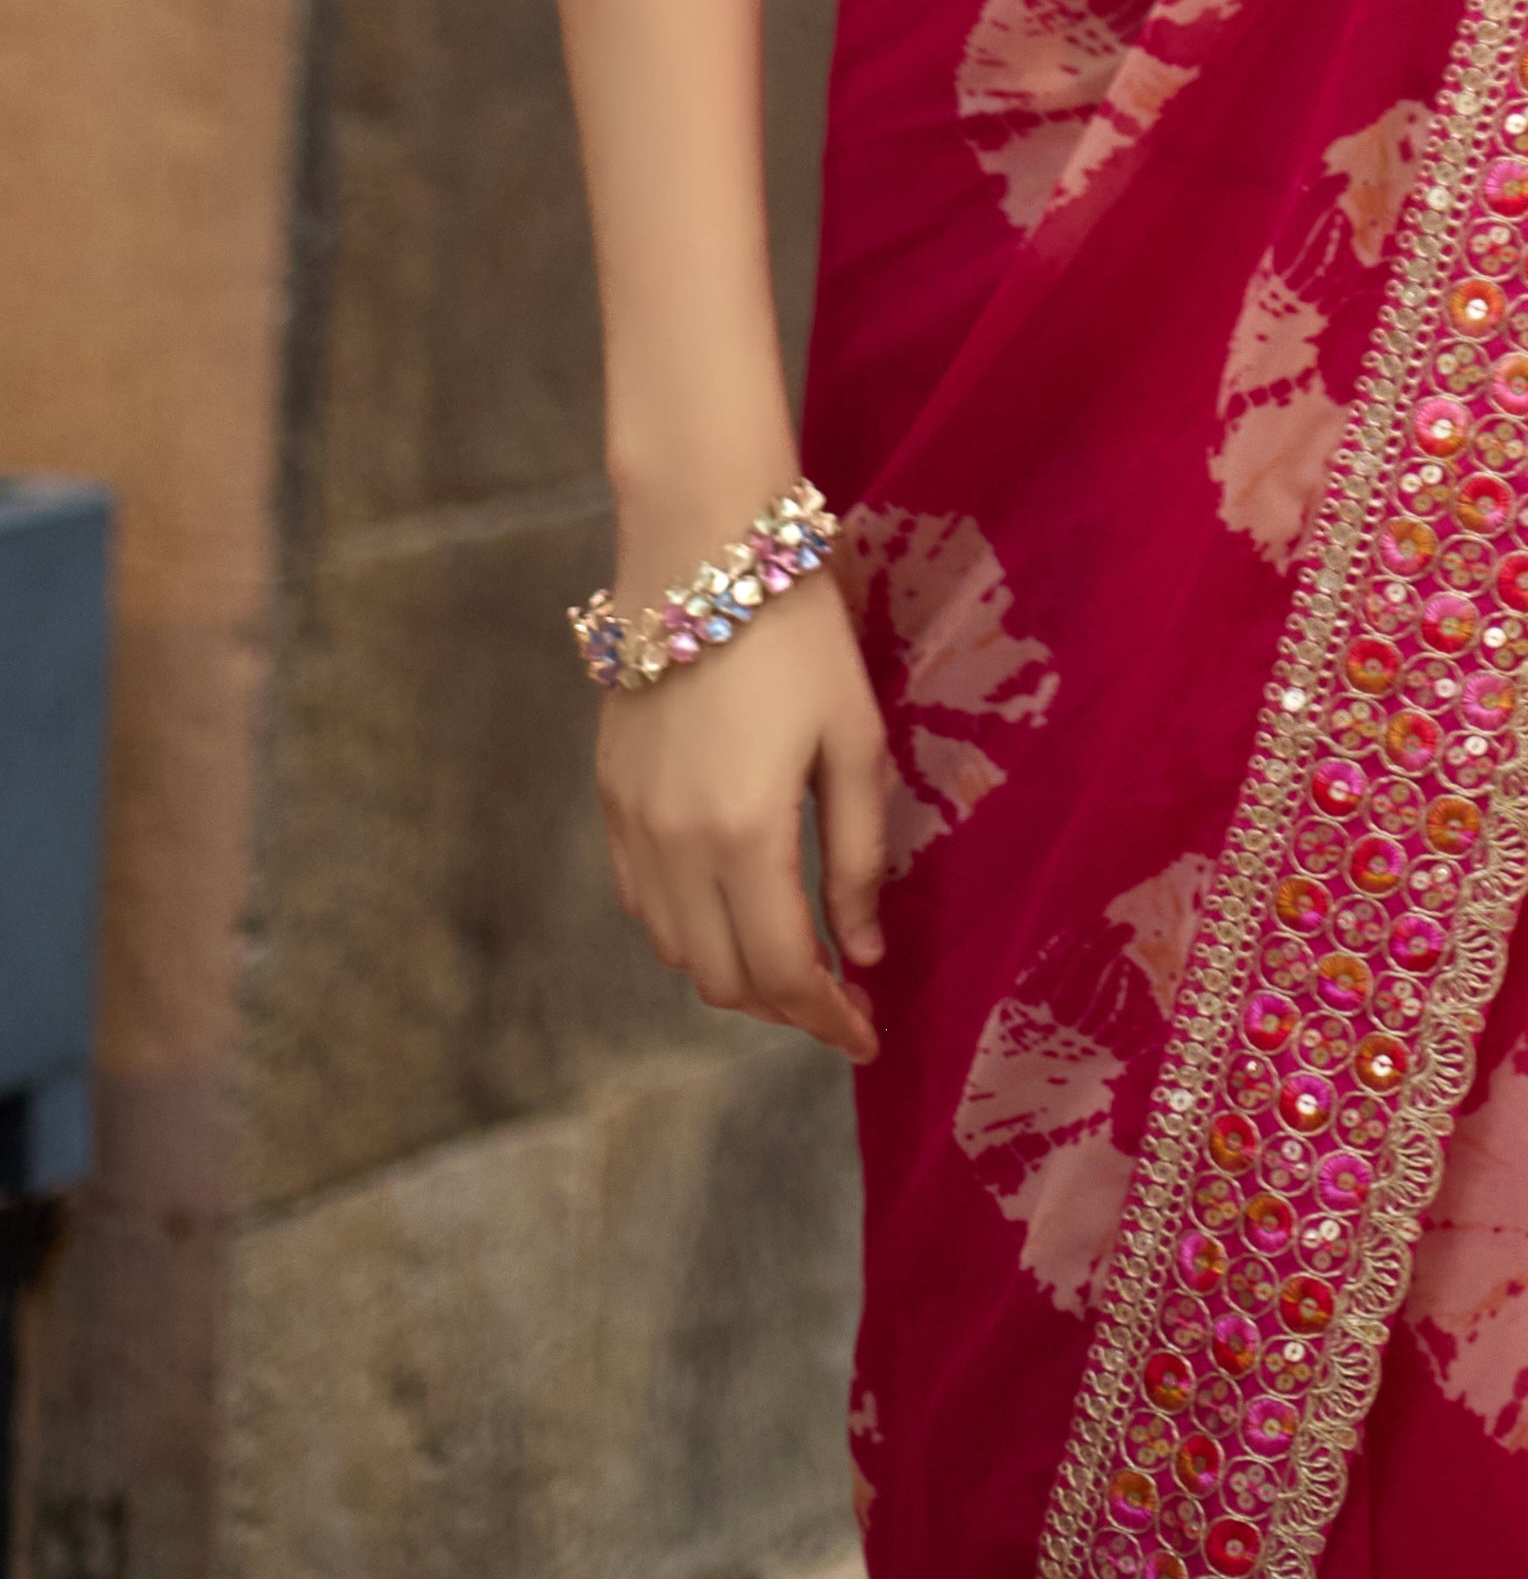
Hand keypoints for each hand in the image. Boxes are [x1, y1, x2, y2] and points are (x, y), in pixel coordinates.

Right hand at [596, 570, 891, 1057]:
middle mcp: (673, 846)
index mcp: (744, 835)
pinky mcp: (609, 794)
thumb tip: (862, 947)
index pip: (780, 970)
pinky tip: (733, 907)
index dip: (825, 1016)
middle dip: (783, 1006)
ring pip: (674, 946)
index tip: (867, 1031)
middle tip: (838, 1000)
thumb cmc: (798, 634)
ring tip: (794, 957)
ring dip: (733, 971)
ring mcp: (630, 823)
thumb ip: (856, 853)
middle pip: (720, 976)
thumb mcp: (854, 740)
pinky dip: (688, 926)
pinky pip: (643, 898)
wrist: (703, 547)